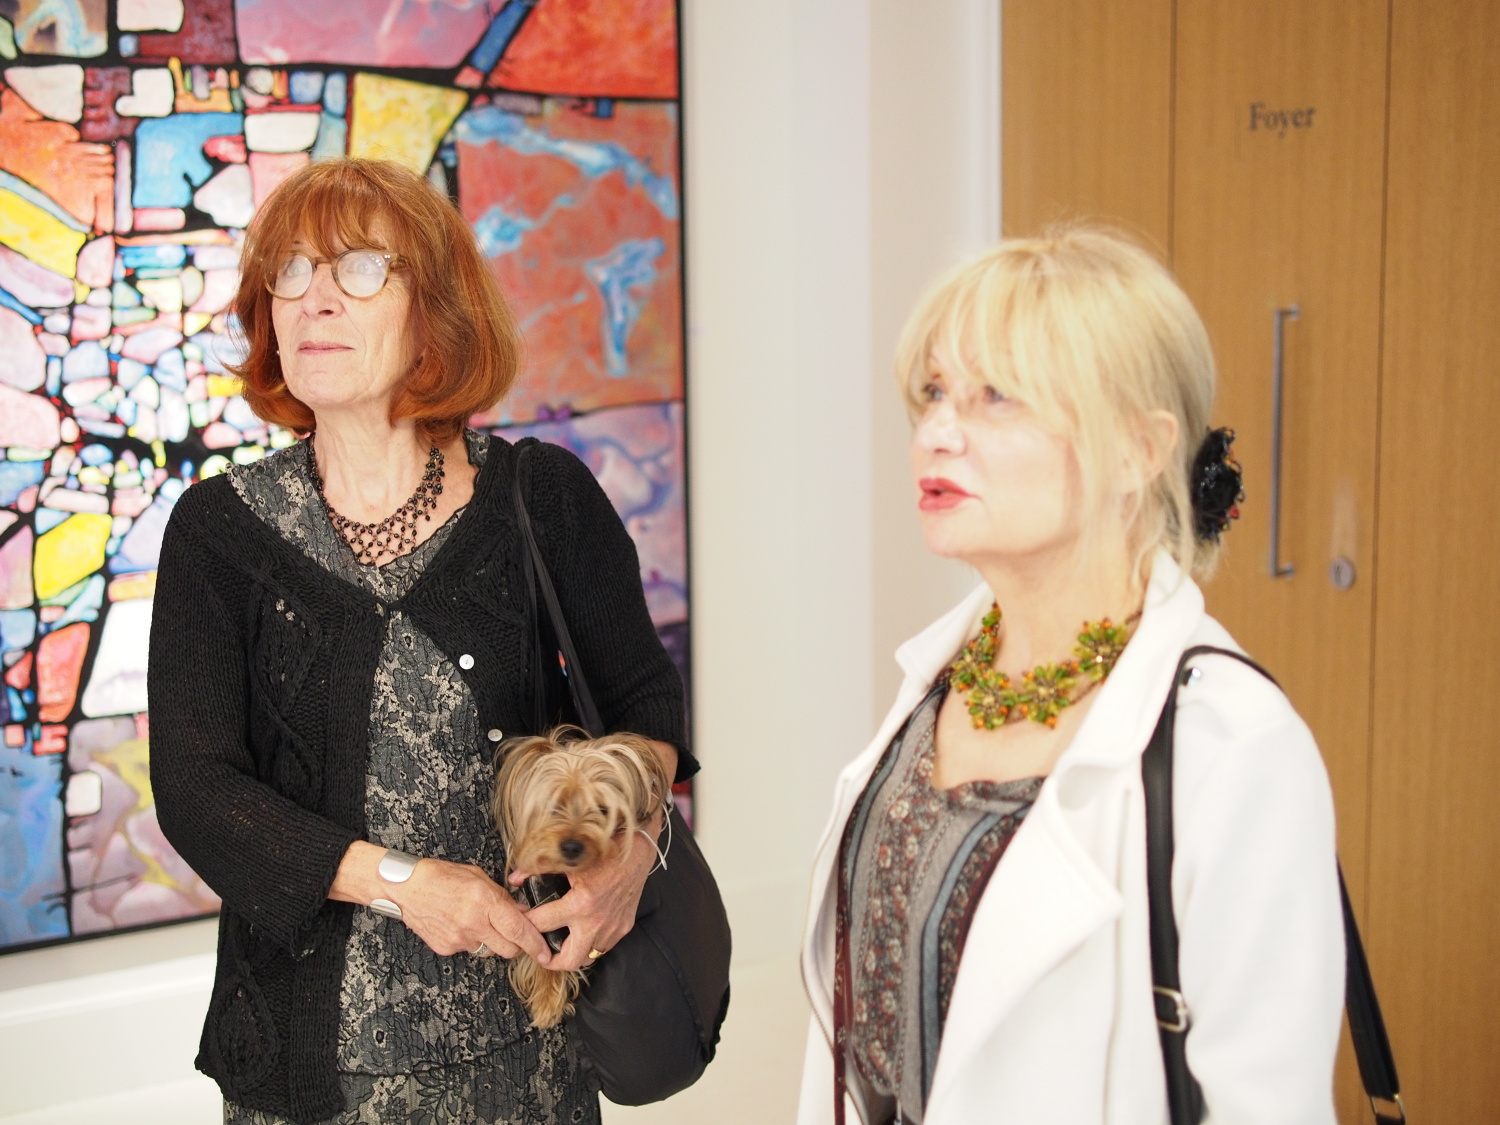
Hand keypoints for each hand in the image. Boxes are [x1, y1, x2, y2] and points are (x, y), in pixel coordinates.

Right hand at [396, 858, 552, 964]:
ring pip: (489, 951)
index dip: (536, 944)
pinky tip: (461, 924)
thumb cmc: (441, 876)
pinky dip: (471, 941)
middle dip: (517, 945)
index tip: (546, 953)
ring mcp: (459, 939)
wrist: (405, 888)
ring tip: (480, 922)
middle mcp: (474, 923)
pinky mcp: (447, 948)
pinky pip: (469, 950)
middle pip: (509, 949)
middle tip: (516, 935)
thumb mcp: (478, 877)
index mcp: (485, 901)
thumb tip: (522, 912)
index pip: (519, 930)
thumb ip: (502, 897)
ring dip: (493, 941)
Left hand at [514, 807, 663, 970]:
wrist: (638, 853)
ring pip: (588, 958)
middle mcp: (596, 923)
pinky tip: (583, 932)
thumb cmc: (605, 853)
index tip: (519, 923)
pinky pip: (603, 947)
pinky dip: (590, 944)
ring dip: (572, 954)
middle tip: (539, 951)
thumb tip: (514, 879)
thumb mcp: (569, 860)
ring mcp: (612, 928)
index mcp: (580, 905)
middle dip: (549, 960)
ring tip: (561, 943)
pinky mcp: (623, 928)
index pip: (542, 924)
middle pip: (568, 960)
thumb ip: (538, 870)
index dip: (525, 924)